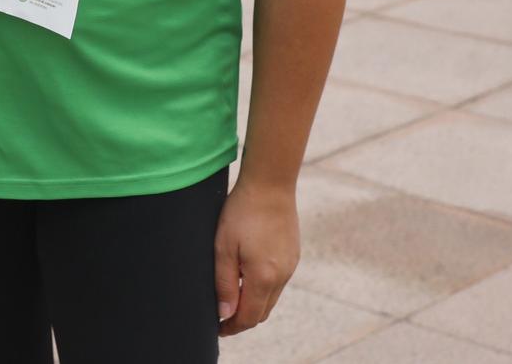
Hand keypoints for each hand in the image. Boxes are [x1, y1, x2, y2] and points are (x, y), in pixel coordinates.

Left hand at [214, 179, 298, 337]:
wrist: (270, 184)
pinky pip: (278, 282)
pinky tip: (248, 276)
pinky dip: (263, 288)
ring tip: (232, 296)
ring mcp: (290, 266)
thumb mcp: (223, 246)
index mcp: (263, 277)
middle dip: (242, 319)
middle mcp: (282, 277)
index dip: (232, 326)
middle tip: (222, 316)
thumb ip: (224, 282)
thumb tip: (225, 314)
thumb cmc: (241, 212)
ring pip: (271, 298)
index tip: (218, 328)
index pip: (248, 317)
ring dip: (253, 303)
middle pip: (262, 312)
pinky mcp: (293, 255)